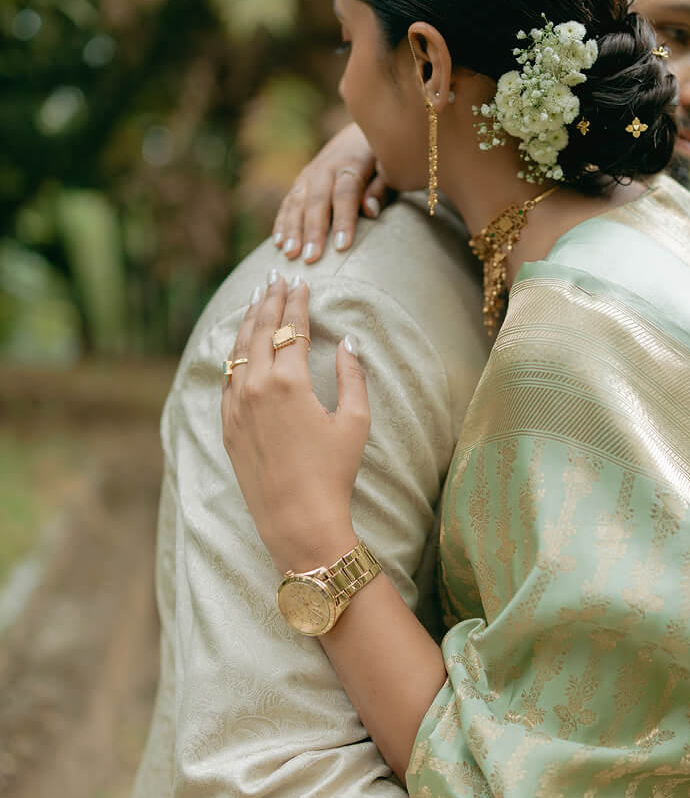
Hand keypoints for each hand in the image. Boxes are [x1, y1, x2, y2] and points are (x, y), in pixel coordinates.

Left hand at [221, 274, 368, 573]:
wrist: (297, 519)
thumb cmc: (333, 472)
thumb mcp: (354, 421)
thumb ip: (353, 376)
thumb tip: (350, 343)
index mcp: (290, 381)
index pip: (290, 329)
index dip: (297, 302)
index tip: (301, 282)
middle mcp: (256, 387)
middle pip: (260, 331)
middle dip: (269, 301)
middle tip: (275, 278)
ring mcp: (236, 406)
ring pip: (237, 351)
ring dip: (248, 322)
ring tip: (256, 300)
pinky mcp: (227, 426)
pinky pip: (227, 379)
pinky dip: (234, 355)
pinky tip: (240, 347)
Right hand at [272, 122, 389, 262]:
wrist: (362, 130)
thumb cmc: (382, 157)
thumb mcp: (389, 167)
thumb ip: (381, 188)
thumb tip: (369, 211)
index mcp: (352, 161)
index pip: (346, 193)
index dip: (343, 220)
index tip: (341, 247)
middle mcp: (326, 167)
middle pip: (317, 201)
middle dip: (312, 231)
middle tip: (310, 258)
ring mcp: (310, 173)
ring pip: (297, 201)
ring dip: (292, 229)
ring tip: (290, 253)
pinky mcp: (302, 180)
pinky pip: (288, 201)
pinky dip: (282, 222)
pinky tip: (278, 242)